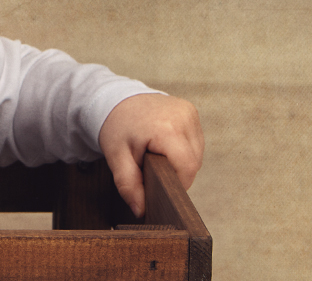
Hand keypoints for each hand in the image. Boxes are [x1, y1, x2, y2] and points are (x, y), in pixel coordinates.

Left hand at [97, 93, 203, 217]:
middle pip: (194, 162)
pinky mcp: (191, 110)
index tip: (159, 183)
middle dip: (176, 172)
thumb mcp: (117, 158)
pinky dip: (183, 147)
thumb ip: (129, 185)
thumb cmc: (116, 127)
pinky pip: (195, 140)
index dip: (176, 183)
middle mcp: (182, 116)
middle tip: (154, 166)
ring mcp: (188, 111)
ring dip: (181, 159)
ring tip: (157, 153)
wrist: (115, 99)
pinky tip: (165, 144)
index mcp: (166, 128)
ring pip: (196, 152)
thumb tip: (140, 210)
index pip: (187, 169)